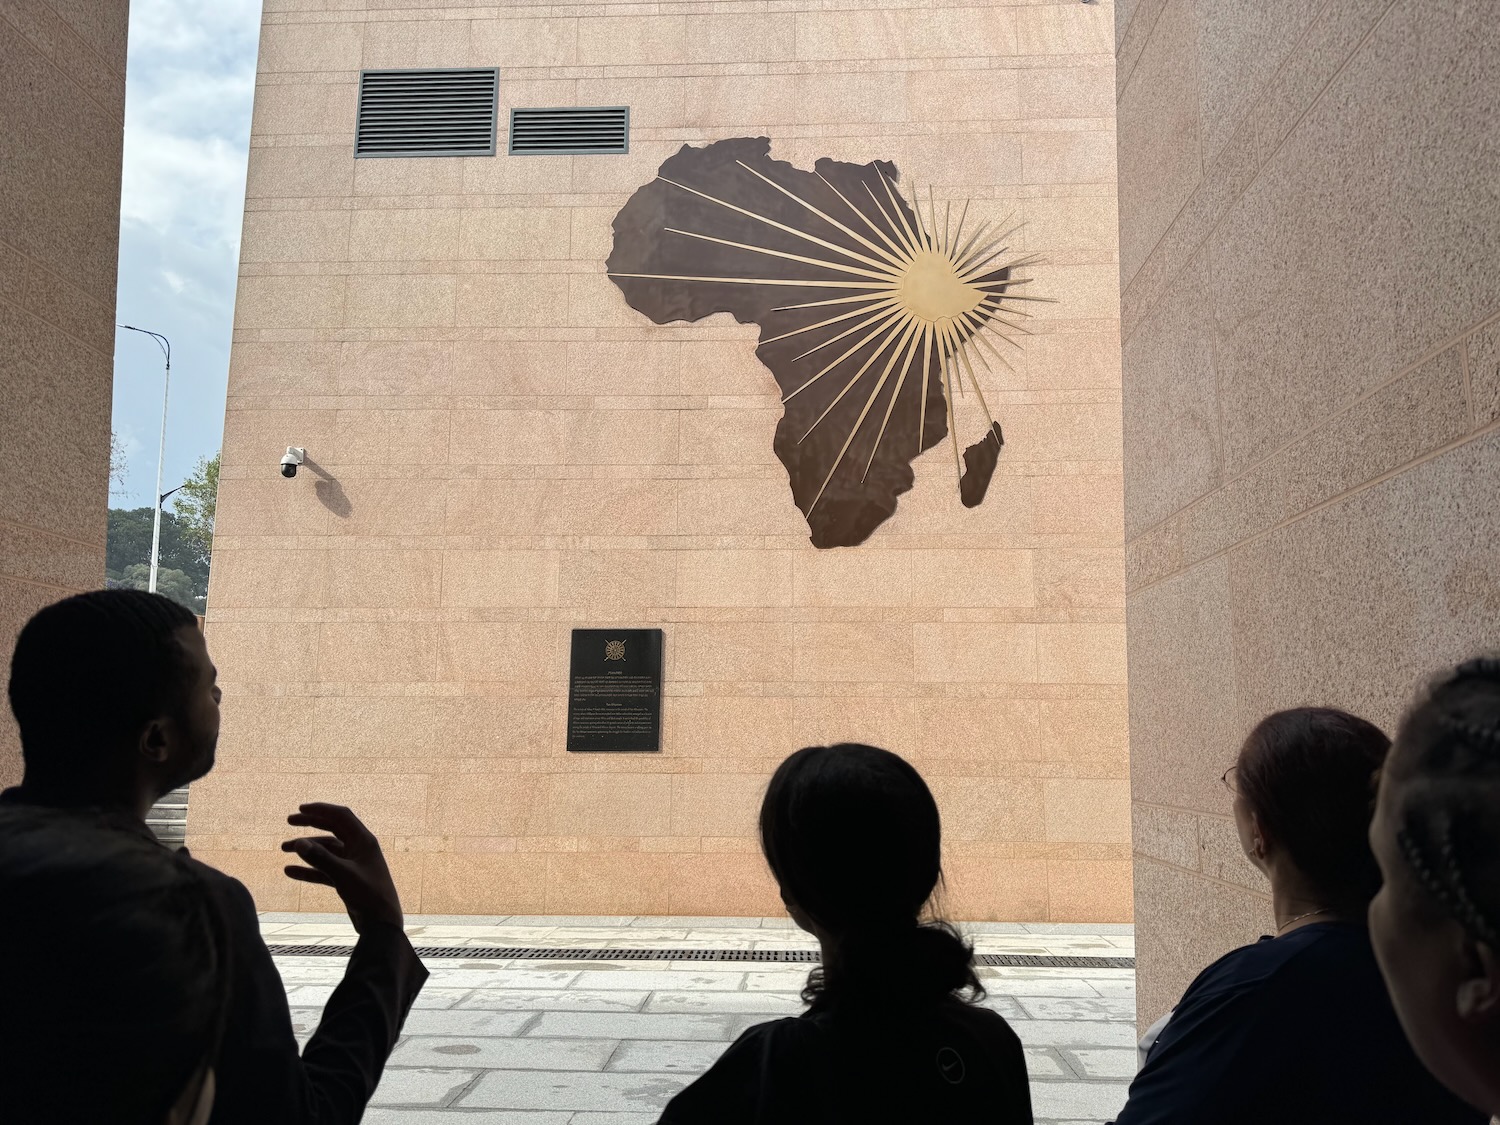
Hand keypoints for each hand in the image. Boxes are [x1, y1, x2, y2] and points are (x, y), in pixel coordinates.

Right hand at [281, 803, 402, 934]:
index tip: (300, 809)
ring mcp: (353, 864)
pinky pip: (325, 870)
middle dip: (311, 823)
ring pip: (326, 850)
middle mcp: (359, 849)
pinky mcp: (347, 880)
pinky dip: (308, 869)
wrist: (381, 924)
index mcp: (364, 841)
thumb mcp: (342, 875)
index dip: (321, 809)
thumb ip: (321, 859)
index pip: (341, 816)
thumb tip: (299, 843)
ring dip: (306, 848)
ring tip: (283, 848)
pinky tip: (290, 871)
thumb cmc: (368, 896)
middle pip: (333, 829)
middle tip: (289, 821)